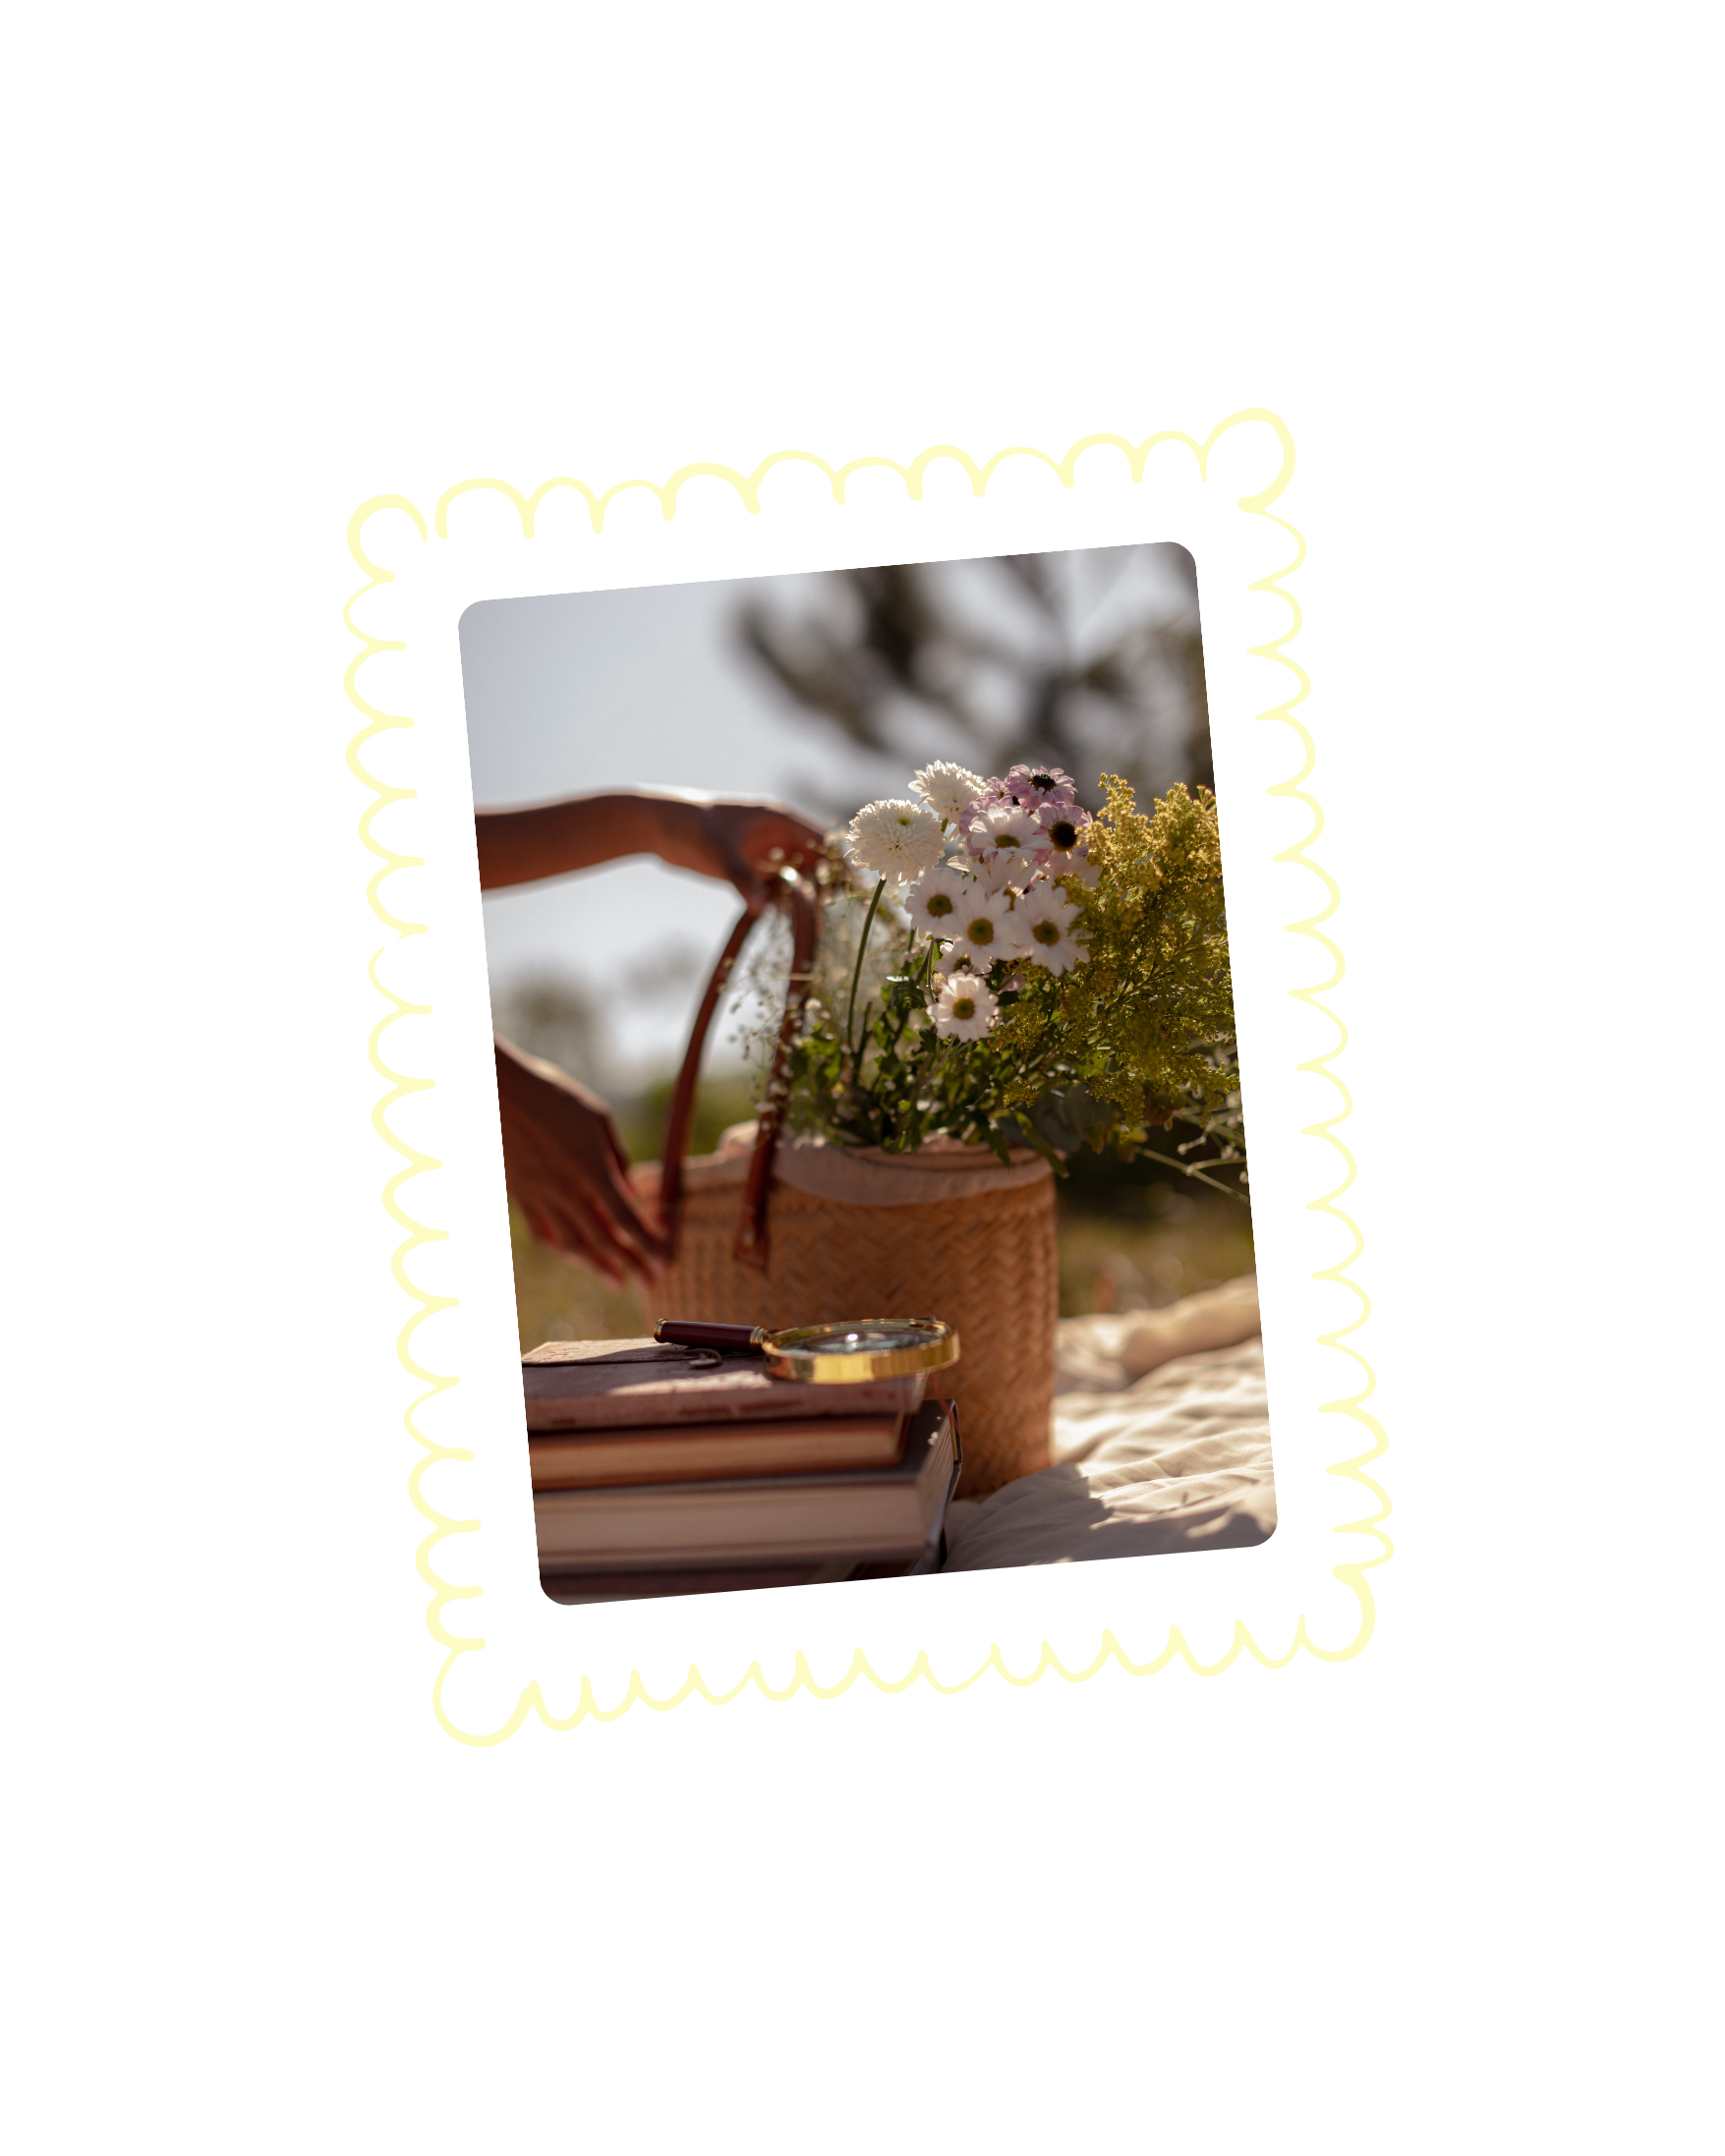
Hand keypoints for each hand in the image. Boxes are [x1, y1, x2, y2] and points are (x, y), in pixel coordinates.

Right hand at [494, 1039, 669, 1289]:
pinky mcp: (521, 1195)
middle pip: (603, 1238)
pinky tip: (575, 1255)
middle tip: (649, 1284)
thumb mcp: (597, 1116)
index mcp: (592, 1167)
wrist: (499, 1092)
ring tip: (616, 1281)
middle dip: (630, 1264)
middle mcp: (567, 1189)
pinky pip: (544, 1232)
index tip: (664, 1263)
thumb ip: (616, 1156)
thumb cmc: (553, 1095)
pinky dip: (563, 1249)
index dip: (647, 1244)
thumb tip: (628, 1187)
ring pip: (573, 1243)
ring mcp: (541, 1196)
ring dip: (598, 1266)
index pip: (626, 1218)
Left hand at [646, 798, 829, 916]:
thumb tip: (760, 908)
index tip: (852, 887)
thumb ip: (741, 878)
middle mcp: (778, 836)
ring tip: (817, 927)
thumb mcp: (719, 853)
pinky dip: (785, 904)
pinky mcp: (751, 869)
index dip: (840, 862)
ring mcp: (765, 853)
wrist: (660, 828)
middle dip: (826, 886)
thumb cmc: (692, 828)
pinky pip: (777, 888)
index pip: (822, 840)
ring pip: (798, 877)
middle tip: (834, 915)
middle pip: (815, 862)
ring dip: (808, 899)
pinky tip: (791, 926)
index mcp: (779, 820)